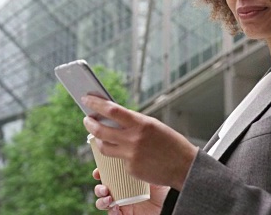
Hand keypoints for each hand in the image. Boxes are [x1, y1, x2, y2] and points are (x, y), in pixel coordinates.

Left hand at [82, 94, 197, 189]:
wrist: (184, 166)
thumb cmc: (170, 143)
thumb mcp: (153, 125)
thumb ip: (134, 122)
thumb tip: (114, 116)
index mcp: (141, 124)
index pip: (111, 110)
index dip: (95, 104)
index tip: (86, 100)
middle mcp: (133, 139)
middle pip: (101, 130)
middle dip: (90, 123)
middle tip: (87, 119)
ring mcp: (130, 156)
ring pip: (104, 147)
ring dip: (98, 139)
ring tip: (98, 135)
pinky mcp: (131, 169)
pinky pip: (119, 160)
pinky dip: (121, 154)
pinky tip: (130, 153)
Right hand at [93, 168, 167, 214]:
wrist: (170, 204)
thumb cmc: (163, 189)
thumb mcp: (154, 174)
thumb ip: (144, 165)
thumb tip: (135, 153)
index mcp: (125, 180)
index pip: (108, 175)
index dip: (99, 173)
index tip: (98, 172)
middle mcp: (121, 191)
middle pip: (102, 189)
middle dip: (99, 189)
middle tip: (104, 188)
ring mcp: (122, 204)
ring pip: (103, 203)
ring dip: (102, 201)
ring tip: (109, 199)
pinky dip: (111, 212)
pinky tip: (115, 208)